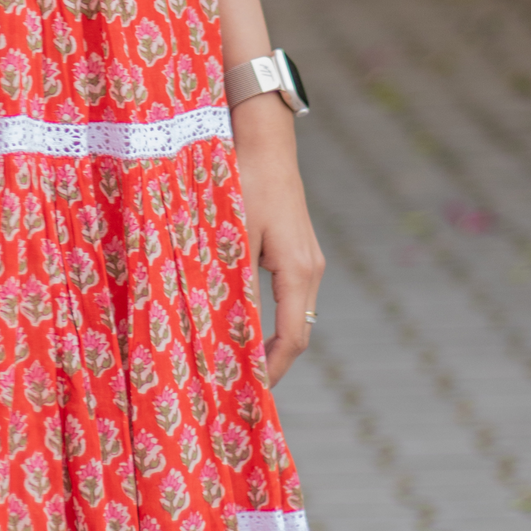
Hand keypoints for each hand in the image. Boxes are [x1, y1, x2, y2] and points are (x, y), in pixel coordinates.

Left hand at [232, 93, 324, 382]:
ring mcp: (308, 258)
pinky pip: (290, 295)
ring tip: (239, 359)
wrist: (263, 140)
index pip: (293, 337)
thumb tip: (219, 324)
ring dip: (271, 338)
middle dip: (272, 361)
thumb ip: (231, 277)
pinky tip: (244, 320)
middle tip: (240, 384)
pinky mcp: (299, 248)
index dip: (272, 368)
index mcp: (298, 269)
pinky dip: (272, 315)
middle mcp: (311, 268)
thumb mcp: (233, 232)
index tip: (251, 389)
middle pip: (298, 331)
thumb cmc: (245, 181)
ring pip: (296, 313)